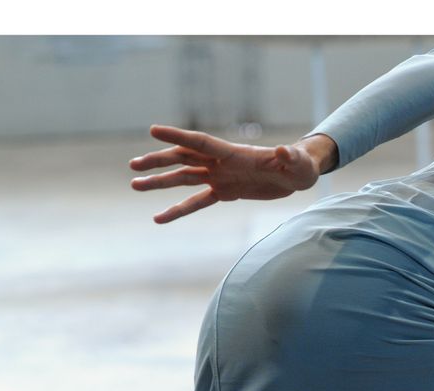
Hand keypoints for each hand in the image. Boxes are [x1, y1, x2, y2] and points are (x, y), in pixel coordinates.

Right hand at [129, 125, 324, 223]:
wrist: (298, 177)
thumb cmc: (299, 166)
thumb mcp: (296, 162)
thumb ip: (289, 156)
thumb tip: (285, 150)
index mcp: (233, 152)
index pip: (201, 142)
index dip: (178, 136)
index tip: (153, 130)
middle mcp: (221, 163)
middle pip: (184, 158)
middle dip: (159, 161)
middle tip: (134, 165)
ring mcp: (220, 177)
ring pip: (184, 178)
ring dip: (160, 182)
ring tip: (135, 185)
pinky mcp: (225, 193)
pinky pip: (197, 202)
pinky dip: (179, 210)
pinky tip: (159, 218)